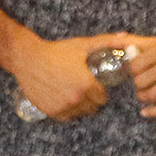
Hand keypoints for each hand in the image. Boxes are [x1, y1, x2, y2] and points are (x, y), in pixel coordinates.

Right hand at [7, 33, 131, 120]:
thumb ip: (107, 42)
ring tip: (73, 93)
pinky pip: (66, 118)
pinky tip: (63, 99)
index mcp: (86, 85)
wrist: (28, 59)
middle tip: (83, 89)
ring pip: (80, 114)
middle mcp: (76, 99)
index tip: (94, 85)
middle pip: (93, 108)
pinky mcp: (51, 112)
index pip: (103, 98)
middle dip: (91, 99)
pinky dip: (66, 111)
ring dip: (79, 106)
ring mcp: (63, 107)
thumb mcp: (82, 45)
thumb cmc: (55, 51)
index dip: (99, 91)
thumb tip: (126, 38)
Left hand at [124, 28, 155, 119]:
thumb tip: (118, 38)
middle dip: (136, 83)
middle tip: (138, 81)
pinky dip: (154, 111)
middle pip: (142, 81)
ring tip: (142, 93)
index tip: (132, 70)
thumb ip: (139, 41)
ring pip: (153, 94)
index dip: (130, 70)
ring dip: (142, 96)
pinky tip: (145, 112)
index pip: (136, 65)